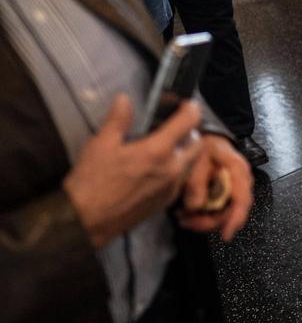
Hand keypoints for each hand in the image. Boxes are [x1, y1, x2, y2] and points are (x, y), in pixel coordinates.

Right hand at [63, 95, 204, 248]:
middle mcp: (172, 169)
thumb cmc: (91, 182)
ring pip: (191, 163)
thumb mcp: (101, 144)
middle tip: (175, 126)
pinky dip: (177, 169)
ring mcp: (171, 188)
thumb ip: (118, 120)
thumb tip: (124, 100)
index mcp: (158, 151)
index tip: (186, 104)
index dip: (191, 109)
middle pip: (197, 144)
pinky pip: (180, 180)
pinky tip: (157, 168)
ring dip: (185, 152)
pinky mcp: (165, 202)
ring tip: (165, 147)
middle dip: (191, 132)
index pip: (189, 122)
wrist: (84, 223)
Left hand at [176, 134, 253, 241]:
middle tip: (185, 220)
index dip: (235, 219)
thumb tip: (195, 206)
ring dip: (201, 219)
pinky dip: (199, 214)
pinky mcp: (222, 195)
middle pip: (230, 212)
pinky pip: (214, 211)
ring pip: (221, 215)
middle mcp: (239, 184)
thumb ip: (197, 181)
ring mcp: (231, 191)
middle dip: (207, 221)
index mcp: (238, 171)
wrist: (206, 138)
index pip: (242, 200)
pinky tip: (185, 211)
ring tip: (181, 215)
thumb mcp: (198, 157)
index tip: (226, 234)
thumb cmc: (205, 145)